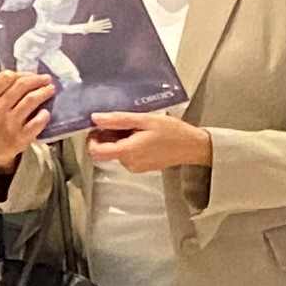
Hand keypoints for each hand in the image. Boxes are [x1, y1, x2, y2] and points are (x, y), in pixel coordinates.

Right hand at [0, 70, 57, 180]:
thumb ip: (2, 89)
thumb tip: (28, 75)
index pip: (7, 77)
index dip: (23, 73)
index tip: (32, 75)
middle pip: (21, 86)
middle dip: (37, 80)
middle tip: (46, 79)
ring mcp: (8, 123)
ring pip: (30, 100)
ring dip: (44, 92)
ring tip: (50, 90)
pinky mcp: (21, 137)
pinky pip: (37, 122)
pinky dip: (44, 115)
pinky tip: (46, 113)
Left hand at [87, 110, 214, 172]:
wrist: (193, 146)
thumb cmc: (173, 132)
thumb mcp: (144, 120)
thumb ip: (118, 120)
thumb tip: (95, 118)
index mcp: (128, 152)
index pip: (95, 152)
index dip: (92, 139)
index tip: (99, 127)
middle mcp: (129, 163)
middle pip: (105, 151)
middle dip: (108, 135)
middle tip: (124, 122)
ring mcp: (136, 167)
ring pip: (116, 151)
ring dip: (119, 138)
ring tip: (137, 127)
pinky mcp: (141, 166)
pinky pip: (127, 154)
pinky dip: (128, 143)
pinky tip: (142, 134)